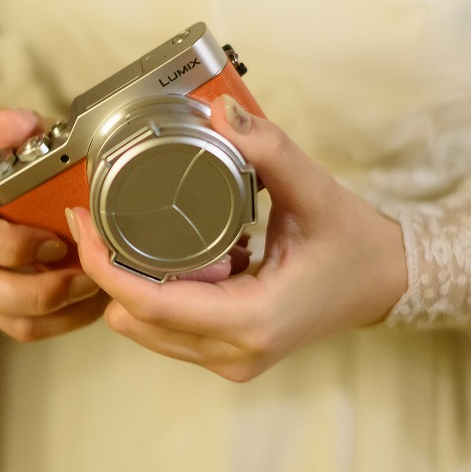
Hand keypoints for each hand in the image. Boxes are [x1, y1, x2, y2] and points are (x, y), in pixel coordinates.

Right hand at [0, 108, 106, 341]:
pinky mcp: (4, 315)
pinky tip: (93, 301)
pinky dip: (65, 322)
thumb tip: (9, 122)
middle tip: (81, 274)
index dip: (5, 243)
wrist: (52, 204)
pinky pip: (28, 331)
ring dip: (55, 310)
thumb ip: (23, 131)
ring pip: (4, 320)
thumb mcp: (34, 149)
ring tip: (95, 287)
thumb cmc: (37, 177)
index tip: (55, 241)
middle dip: (30, 288)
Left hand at [65, 95, 407, 381]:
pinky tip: (186, 261)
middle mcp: (236, 352)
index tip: (84, 221)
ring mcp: (230, 360)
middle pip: (134, 318)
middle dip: (114, 270)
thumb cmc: (354, 242)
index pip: (149, 303)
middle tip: (116, 218)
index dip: (103, 264)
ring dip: (136, 284)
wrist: (386, 282)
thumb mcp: (315, 190)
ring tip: (166, 239)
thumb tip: (221, 111)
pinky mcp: (227, 356)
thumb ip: (269, 149)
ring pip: (144, 328)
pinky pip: (166, 330)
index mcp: (254, 319)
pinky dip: (159, 295)